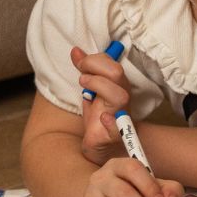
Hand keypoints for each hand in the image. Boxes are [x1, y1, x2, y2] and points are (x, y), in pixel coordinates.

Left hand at [71, 45, 129, 164]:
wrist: (107, 147)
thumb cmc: (101, 116)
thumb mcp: (90, 91)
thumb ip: (85, 70)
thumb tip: (76, 50)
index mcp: (117, 85)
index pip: (111, 63)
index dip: (94, 59)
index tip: (80, 63)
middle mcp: (121, 97)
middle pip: (116, 73)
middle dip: (94, 67)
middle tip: (81, 75)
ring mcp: (120, 116)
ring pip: (119, 96)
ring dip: (98, 86)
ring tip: (85, 90)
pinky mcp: (114, 136)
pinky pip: (117, 129)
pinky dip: (111, 122)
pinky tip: (102, 118)